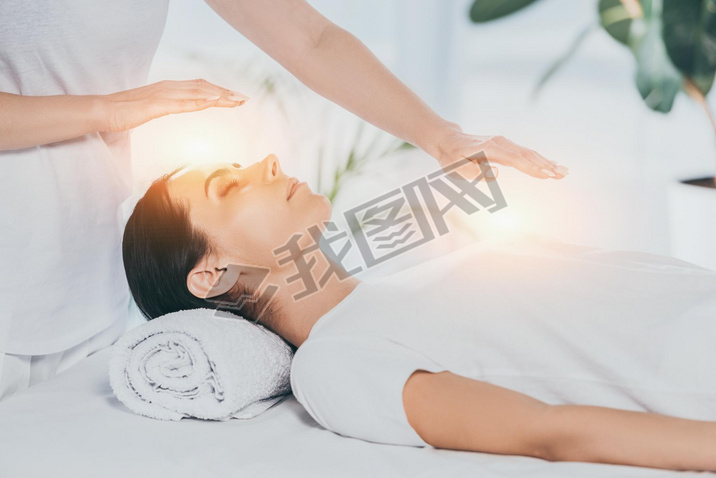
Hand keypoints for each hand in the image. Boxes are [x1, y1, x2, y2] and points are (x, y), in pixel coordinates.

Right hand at [99, 79, 248, 131]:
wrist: (102, 112)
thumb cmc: (123, 114)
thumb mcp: (150, 111)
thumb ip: (163, 109)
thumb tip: (173, 111)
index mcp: (168, 90)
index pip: (199, 88)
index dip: (218, 93)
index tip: (235, 99)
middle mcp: (169, 88)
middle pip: (203, 88)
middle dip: (225, 93)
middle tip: (245, 99)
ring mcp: (164, 95)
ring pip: (198, 93)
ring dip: (220, 96)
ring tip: (237, 100)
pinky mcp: (158, 104)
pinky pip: (184, 102)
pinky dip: (201, 100)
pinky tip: (215, 100)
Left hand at [433, 128, 568, 180]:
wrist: (449, 141)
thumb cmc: (452, 157)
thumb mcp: (456, 168)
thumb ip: (474, 173)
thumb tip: (497, 173)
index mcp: (489, 149)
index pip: (515, 160)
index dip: (531, 168)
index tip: (546, 175)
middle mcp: (499, 143)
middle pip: (527, 154)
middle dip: (546, 165)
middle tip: (562, 174)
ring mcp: (503, 143)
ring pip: (529, 153)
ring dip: (546, 162)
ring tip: (563, 172)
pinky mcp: (505, 145)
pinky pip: (524, 153)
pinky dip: (539, 159)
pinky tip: (551, 164)